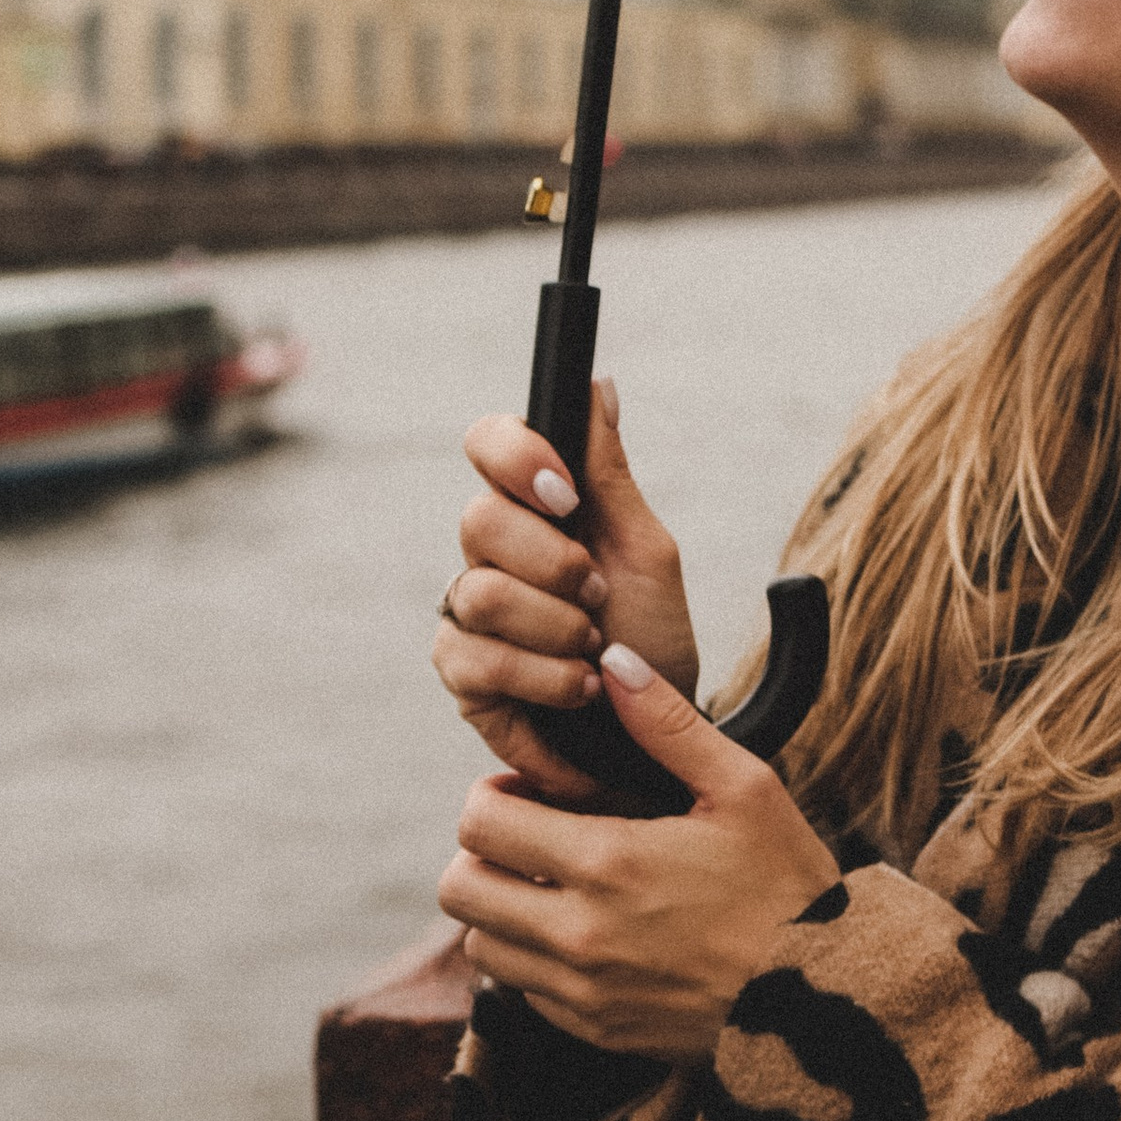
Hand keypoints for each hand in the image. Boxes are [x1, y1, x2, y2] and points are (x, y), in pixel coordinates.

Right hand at [434, 379, 697, 795]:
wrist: (659, 736)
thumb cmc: (652, 639)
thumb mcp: (647, 552)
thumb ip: (611, 473)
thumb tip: (596, 385)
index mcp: (533, 508)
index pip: (488, 443)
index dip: (516, 458)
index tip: (566, 494)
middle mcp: (490, 553)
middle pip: (478, 519)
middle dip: (555, 563)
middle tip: (598, 593)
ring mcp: (468, 614)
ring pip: (477, 593)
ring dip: (558, 627)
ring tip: (595, 649)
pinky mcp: (461, 676)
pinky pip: (477, 660)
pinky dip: (544, 676)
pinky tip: (578, 689)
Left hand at [438, 645, 838, 1054]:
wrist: (831, 1000)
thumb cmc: (791, 885)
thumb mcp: (745, 788)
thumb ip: (668, 723)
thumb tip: (614, 660)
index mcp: (609, 862)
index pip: (480, 822)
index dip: (493, 795)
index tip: (530, 792)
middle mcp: (580, 934)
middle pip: (459, 889)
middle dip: (481, 853)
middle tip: (530, 837)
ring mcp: (583, 992)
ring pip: (481, 945)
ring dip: (502, 909)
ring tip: (554, 887)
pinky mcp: (596, 1032)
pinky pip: (522, 993)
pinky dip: (534, 961)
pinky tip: (586, 935)